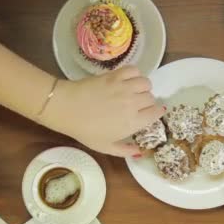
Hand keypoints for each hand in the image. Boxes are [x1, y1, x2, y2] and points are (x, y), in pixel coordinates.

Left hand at [40, 66, 164, 156]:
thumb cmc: (85, 130)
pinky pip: (134, 70)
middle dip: (148, 102)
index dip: (156, 113)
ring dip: (143, 87)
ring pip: (146, 83)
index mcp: (133, 122)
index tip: (150, 113)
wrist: (67, 108)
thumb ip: (125, 151)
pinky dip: (135, 74)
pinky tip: (128, 80)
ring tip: (135, 91)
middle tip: (138, 105)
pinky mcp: (115, 76)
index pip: (156, 113)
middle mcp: (133, 103)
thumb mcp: (105, 147)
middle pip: (151, 98)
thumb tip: (140, 152)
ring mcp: (124, 87)